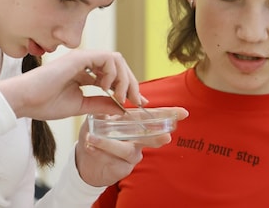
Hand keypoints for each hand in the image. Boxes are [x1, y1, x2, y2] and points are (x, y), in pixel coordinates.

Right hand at [0, 49, 141, 119]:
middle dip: (131, 82)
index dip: (128, 87)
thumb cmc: (44, 103)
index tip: (138, 103)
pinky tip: (106, 87)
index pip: (113, 74)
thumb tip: (120, 109)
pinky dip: (112, 73)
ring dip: (123, 78)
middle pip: (118, 64)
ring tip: (119, 96)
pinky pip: (106, 58)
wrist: (24, 100)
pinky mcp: (79, 58)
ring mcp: (82, 58)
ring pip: (116, 59)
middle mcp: (84, 62)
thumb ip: (100, 105)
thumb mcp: (80, 106)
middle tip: (136, 100)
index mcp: (84, 72)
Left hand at [74, 107, 188, 186]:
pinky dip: (98, 152)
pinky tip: (88, 146)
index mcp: (135, 123)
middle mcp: (137, 139)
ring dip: (108, 143)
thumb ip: (106, 109)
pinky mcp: (123, 168)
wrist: (85, 159)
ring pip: (125, 150)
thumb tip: (115, 101)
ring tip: (91, 138)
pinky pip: (112, 160)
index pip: (153, 117)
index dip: (169, 115)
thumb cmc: (95, 134)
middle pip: (151, 137)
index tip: (183, 113)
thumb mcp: (97, 117)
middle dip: (157, 137)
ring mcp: (132, 155)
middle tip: (166, 137)